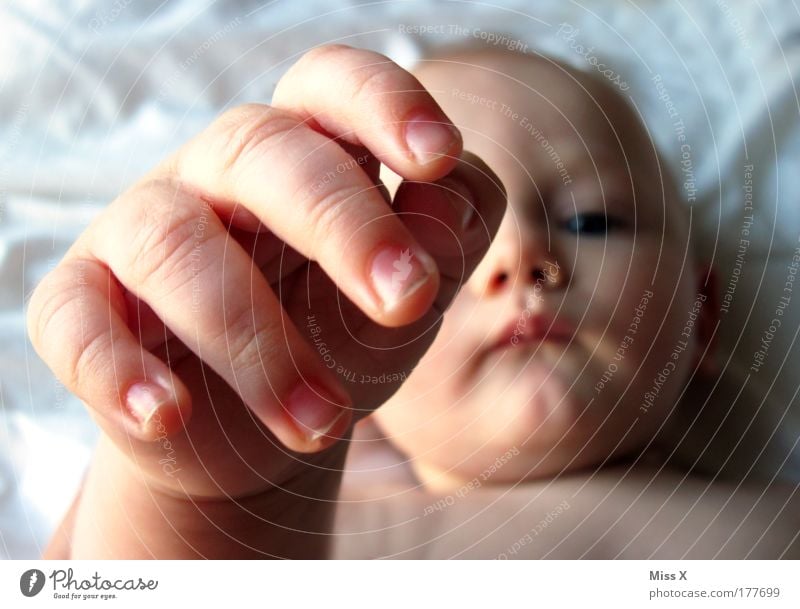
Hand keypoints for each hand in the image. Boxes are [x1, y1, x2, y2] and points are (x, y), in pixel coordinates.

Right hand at [28, 45, 505, 503]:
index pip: (333, 84)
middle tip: (408, 303)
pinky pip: (76, 321)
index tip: (439, 157)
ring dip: (259, 344)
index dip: (385, 104)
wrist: (258, 429)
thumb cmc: (343, 339)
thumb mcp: (413, 292)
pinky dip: (117, 369)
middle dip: (342, 226)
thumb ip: (451, 234)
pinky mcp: (82, 303)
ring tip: (324, 423)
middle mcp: (218, 174)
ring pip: (177, 247)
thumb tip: (445, 191)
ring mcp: (141, 232)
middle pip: (265, 152)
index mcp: (308, 152)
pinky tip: (167, 415)